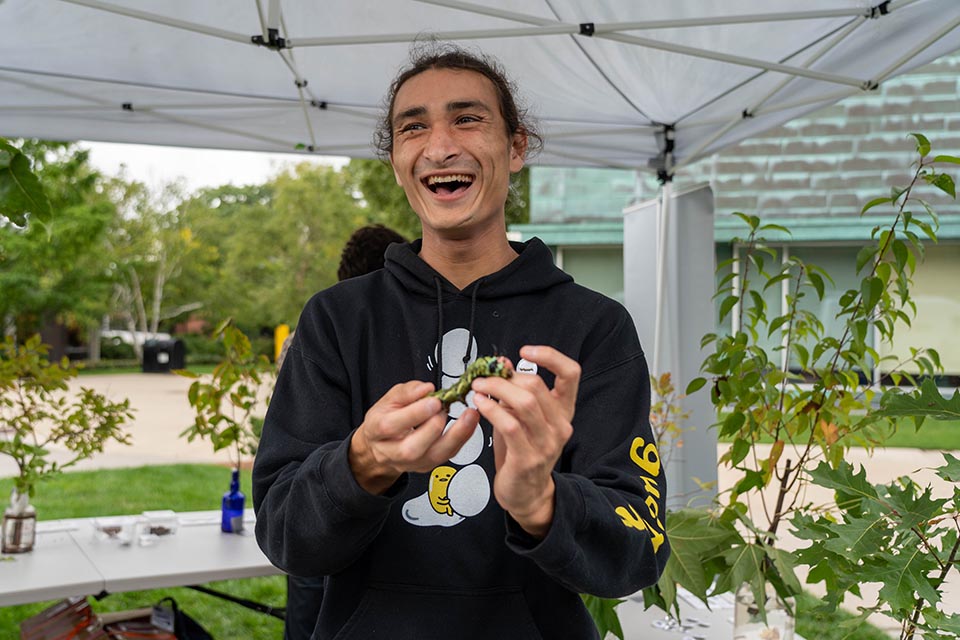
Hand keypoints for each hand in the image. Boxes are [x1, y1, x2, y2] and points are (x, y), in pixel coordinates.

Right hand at [350, 380, 479, 494]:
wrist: (382, 445)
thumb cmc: (386, 418)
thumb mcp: (389, 399)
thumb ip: (407, 392)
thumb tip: (426, 388)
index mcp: (377, 430)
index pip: (392, 426)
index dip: (415, 413)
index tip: (434, 400)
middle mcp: (393, 452)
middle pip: (412, 448)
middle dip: (433, 428)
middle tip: (445, 409)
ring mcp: (411, 462)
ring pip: (434, 456)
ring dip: (456, 435)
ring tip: (468, 416)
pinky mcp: (427, 465)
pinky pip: (447, 455)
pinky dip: (462, 438)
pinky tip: (470, 424)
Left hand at [471, 346, 579, 537]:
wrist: (526, 493)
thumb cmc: (522, 451)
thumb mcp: (521, 417)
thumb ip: (514, 390)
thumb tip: (502, 362)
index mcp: (564, 411)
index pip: (571, 373)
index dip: (550, 356)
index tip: (526, 350)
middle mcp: (561, 425)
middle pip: (536, 385)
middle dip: (504, 376)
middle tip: (483, 377)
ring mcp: (547, 443)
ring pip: (524, 402)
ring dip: (495, 389)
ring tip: (478, 388)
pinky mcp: (528, 457)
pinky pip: (509, 424)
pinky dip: (491, 409)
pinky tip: (479, 404)